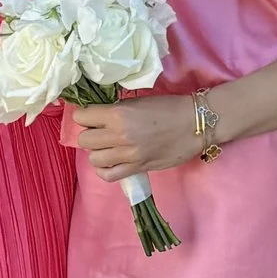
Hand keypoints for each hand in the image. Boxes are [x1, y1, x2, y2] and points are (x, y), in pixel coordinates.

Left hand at [67, 91, 209, 183]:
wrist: (194, 124)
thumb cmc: (167, 107)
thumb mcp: (137, 102)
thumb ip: (115, 110)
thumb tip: (96, 117)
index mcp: (118, 114)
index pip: (82, 116)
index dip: (84, 116)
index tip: (91, 116)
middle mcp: (119, 135)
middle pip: (84, 140)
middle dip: (90, 134)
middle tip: (100, 132)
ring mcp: (127, 155)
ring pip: (93, 158)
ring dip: (97, 152)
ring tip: (108, 147)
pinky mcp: (137, 168)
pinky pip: (108, 175)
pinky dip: (104, 169)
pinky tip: (109, 163)